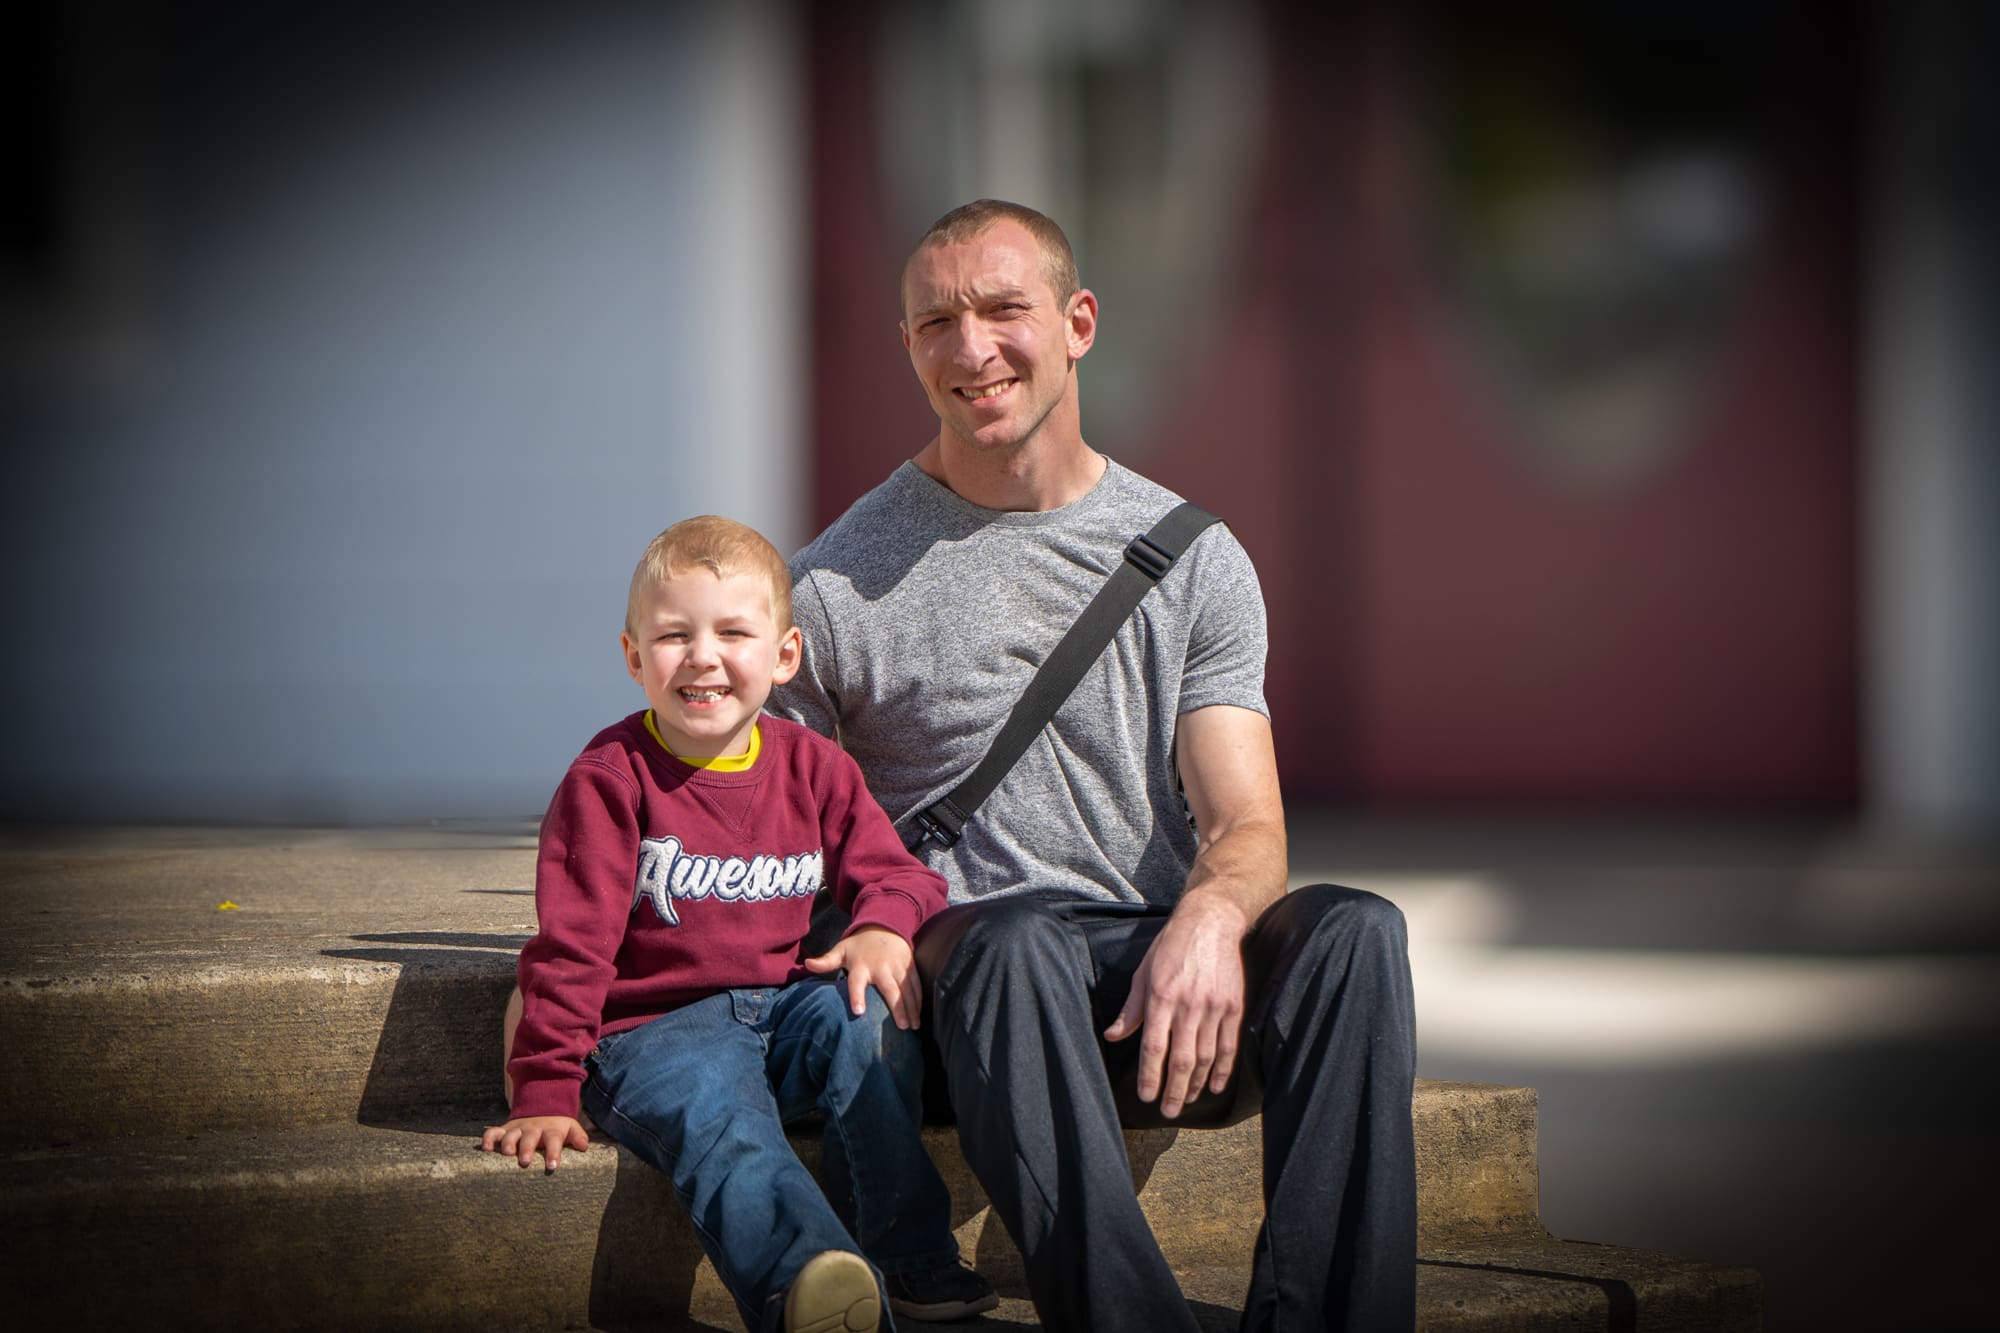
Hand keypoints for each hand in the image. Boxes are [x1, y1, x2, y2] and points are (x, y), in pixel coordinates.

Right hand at [481, 1116, 589, 1172]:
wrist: (542, 1108)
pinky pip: (493, 1132)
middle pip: (530, 1137)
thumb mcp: (570, 1129)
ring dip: (508, 1143)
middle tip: (525, 1161)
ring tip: (507, 1154)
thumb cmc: (557, 1128)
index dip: (553, 1152)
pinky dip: (487, 1139)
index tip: (552, 1166)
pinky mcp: (504, 1130)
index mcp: (551, 1130)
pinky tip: (484, 1149)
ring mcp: (518, 1129)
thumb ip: (578, 1137)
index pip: (554, 1140)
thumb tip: (584, 1146)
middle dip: (527, 1148)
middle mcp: (533, 1128)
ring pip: (510, 1134)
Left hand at [803, 924, 921, 1029]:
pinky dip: (918, 1000)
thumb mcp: (841, 950)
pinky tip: (919, 1015)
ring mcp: (898, 966)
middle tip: (901, 1027)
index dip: (857, 996)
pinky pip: (916, 984)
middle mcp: (881, 967)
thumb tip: (806, 964)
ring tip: (913, 1026)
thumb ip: (826, 961)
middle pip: (890, 989)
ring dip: (911, 1008)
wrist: (884, 924)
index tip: (858, 1012)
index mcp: (861, 966)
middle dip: (897, 1007)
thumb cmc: (859, 945)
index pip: (857, 982)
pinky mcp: (910, 966)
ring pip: (907, 989)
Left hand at [1102, 894, 1248, 1118]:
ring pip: (1205, 1057)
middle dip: (1174, 1091)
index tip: (1145, 1096)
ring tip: (1188, 1101)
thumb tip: (1113, 1036)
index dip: (1150, 1076)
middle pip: (1181, 1059)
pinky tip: (1216, 1086)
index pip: (1153, 1047)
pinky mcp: (1233, 1006)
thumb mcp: (1144, 972)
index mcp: (1161, 996)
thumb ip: (1131, 1009)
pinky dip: (1223, 1069)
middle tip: (1168, 1112)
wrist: (1211, 921)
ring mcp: (1214, 1007)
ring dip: (1197, 1084)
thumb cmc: (1171, 945)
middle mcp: (1188, 1005)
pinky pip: (1228, 1045)